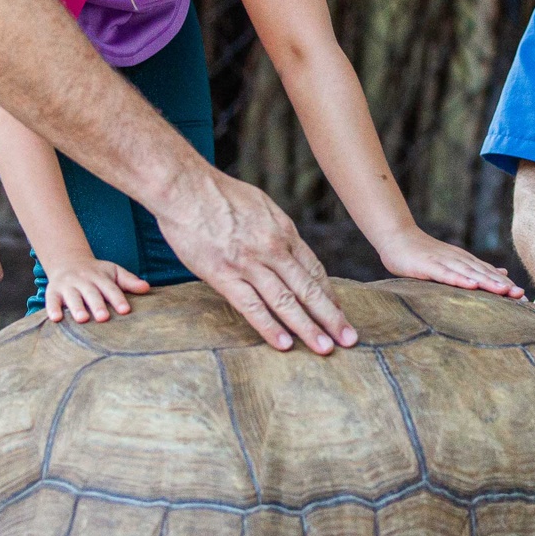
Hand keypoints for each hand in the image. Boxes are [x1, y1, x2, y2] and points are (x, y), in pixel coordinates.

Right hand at [44, 257, 149, 323]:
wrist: (68, 261)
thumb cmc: (96, 273)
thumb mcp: (113, 273)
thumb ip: (129, 281)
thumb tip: (147, 288)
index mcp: (100, 277)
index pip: (110, 288)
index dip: (118, 299)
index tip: (125, 310)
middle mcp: (83, 281)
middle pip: (91, 293)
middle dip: (97, 305)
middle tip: (103, 317)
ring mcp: (67, 286)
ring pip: (72, 297)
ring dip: (77, 307)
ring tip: (82, 319)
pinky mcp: (53, 291)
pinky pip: (51, 300)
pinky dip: (52, 308)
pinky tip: (56, 318)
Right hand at [154, 168, 356, 354]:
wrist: (185, 187)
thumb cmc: (218, 192)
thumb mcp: (260, 204)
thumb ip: (276, 228)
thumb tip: (287, 244)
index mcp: (283, 231)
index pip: (313, 269)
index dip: (329, 294)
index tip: (339, 313)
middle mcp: (273, 249)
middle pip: (308, 288)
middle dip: (331, 317)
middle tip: (350, 339)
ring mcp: (249, 264)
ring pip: (286, 301)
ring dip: (308, 327)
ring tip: (325, 348)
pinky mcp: (224, 275)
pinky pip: (251, 306)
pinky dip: (270, 327)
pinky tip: (284, 344)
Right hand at [370, 225, 524, 298]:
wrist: (398, 238)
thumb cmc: (424, 254)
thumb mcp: (454, 261)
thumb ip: (477, 268)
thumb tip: (503, 273)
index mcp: (466, 262)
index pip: (490, 275)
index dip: (507, 286)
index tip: (524, 299)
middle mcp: (459, 260)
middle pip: (484, 274)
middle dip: (504, 286)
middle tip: (522, 298)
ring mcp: (444, 262)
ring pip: (469, 273)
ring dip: (487, 282)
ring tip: (505, 292)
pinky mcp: (428, 266)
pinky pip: (445, 274)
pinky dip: (459, 279)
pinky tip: (471, 286)